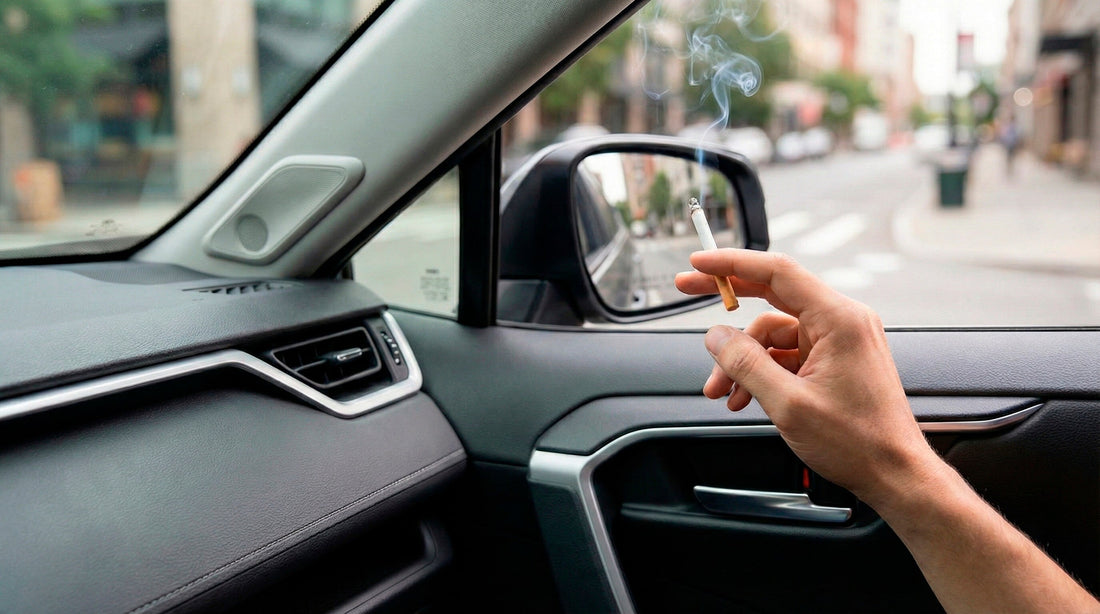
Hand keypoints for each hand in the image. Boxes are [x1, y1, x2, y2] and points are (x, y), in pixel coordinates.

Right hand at [675, 249, 939, 505]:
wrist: (894, 473)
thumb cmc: (859, 442)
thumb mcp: (788, 403)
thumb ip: (746, 363)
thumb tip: (715, 336)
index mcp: (839, 320)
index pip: (776, 271)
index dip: (732, 264)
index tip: (700, 262)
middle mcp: (842, 322)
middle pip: (771, 294)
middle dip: (727, 304)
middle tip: (689, 290)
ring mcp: (839, 341)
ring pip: (772, 334)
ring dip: (742, 359)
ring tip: (722, 391)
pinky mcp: (835, 361)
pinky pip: (786, 354)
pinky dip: (761, 372)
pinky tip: (744, 397)